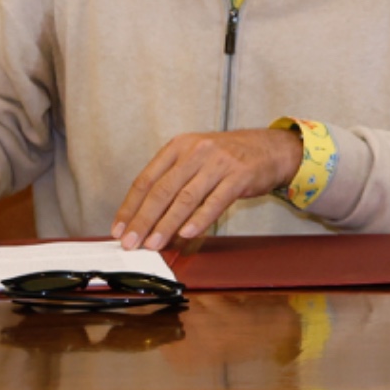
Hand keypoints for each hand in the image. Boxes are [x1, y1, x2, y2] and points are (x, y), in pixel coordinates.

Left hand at [111, 128, 304, 249]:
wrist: (271, 148)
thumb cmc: (228, 158)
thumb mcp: (196, 158)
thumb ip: (172, 180)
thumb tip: (145, 217)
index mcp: (179, 146)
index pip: (146, 179)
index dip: (130, 207)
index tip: (119, 229)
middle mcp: (196, 151)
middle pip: (162, 190)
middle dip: (143, 220)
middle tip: (131, 242)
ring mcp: (219, 163)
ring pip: (185, 198)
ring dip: (166, 225)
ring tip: (154, 244)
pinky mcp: (239, 176)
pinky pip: (215, 201)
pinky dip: (199, 219)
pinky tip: (186, 233)